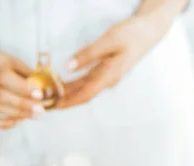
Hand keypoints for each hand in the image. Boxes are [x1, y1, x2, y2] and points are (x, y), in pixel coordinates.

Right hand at [0, 47, 44, 128]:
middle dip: (23, 105)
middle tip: (41, 111)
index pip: (3, 76)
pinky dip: (3, 124)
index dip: (22, 87)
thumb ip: (26, 73)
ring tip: (34, 116)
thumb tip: (46, 89)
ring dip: (17, 115)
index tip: (39, 95)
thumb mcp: (9, 59)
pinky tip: (18, 121)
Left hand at [57, 13, 171, 108]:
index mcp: (109, 75)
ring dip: (67, 94)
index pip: (85, 94)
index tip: (52, 106)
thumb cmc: (131, 35)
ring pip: (84, 89)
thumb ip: (88, 54)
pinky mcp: (106, 71)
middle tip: (45, 104)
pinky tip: (63, 85)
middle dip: (64, 101)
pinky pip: (87, 82)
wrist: (148, 32)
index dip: (67, 102)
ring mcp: (107, 76)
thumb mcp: (109, 41)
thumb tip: (68, 67)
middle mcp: (108, 80)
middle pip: (83, 95)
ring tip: (49, 96)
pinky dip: (73, 85)